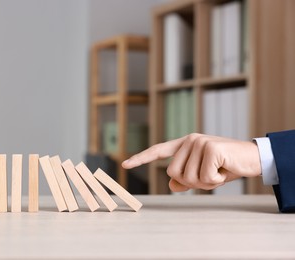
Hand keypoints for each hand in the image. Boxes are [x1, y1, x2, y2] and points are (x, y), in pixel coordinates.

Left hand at [122, 133, 261, 191]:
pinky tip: (224, 170)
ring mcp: (198, 142)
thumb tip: (171, 185)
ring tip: (217, 171)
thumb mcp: (202, 175)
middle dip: (191, 181)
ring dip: (204, 182)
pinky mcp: (210, 148)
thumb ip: (185, 179)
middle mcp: (188, 140)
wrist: (251, 158)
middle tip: (209, 175)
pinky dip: (215, 181)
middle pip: (173, 173)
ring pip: (187, 177)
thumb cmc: (224, 166)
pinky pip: (204, 177)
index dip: (141, 158)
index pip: (158, 151)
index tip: (124, 164)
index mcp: (183, 144)